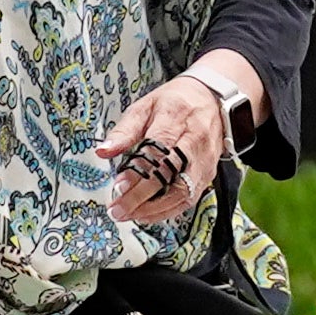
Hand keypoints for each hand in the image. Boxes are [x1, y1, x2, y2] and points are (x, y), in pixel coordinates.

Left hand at [96, 61, 246, 226]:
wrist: (212, 99)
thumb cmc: (175, 103)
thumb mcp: (145, 107)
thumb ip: (124, 130)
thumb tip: (103, 150)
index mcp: (176, 118)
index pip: (157, 150)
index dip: (138, 172)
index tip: (118, 186)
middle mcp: (195, 141)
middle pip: (171, 175)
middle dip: (142, 197)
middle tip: (118, 209)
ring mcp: (205, 160)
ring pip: (183, 192)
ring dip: (155, 209)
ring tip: (131, 215)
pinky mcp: (209, 173)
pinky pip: (190, 198)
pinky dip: (168, 210)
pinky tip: (149, 214)